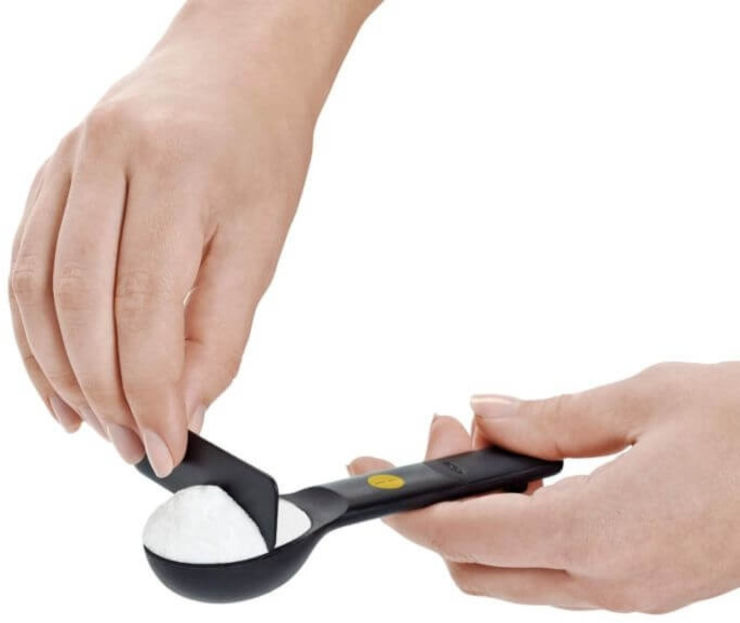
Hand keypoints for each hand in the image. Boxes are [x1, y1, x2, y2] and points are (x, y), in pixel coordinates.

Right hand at [10, 0, 378, 474]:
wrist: (235, 68)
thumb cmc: (260, 145)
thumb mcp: (262, 239)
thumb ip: (221, 327)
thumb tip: (186, 404)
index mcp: (172, 172)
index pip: (144, 312)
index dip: (150, 393)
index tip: (165, 445)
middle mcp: (104, 161)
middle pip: (82, 308)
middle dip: (105, 393)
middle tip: (131, 443)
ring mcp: (65, 163)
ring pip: (39, 291)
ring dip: (59, 372)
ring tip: (92, 422)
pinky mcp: (49, 174)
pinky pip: (25, 264)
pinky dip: (37, 330)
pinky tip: (57, 372)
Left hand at [349, 362, 739, 612]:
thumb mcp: (643, 398)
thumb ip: (549, 416)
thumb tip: (484, 414)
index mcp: (599, 532)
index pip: (462, 534)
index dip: (405, 508)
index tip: (370, 475)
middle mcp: (607, 580)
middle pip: (475, 566)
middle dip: (441, 506)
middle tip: (449, 435)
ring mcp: (627, 592)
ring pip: (511, 573)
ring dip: (481, 515)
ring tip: (492, 444)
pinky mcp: (643, 585)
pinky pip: (553, 570)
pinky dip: (521, 526)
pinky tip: (534, 476)